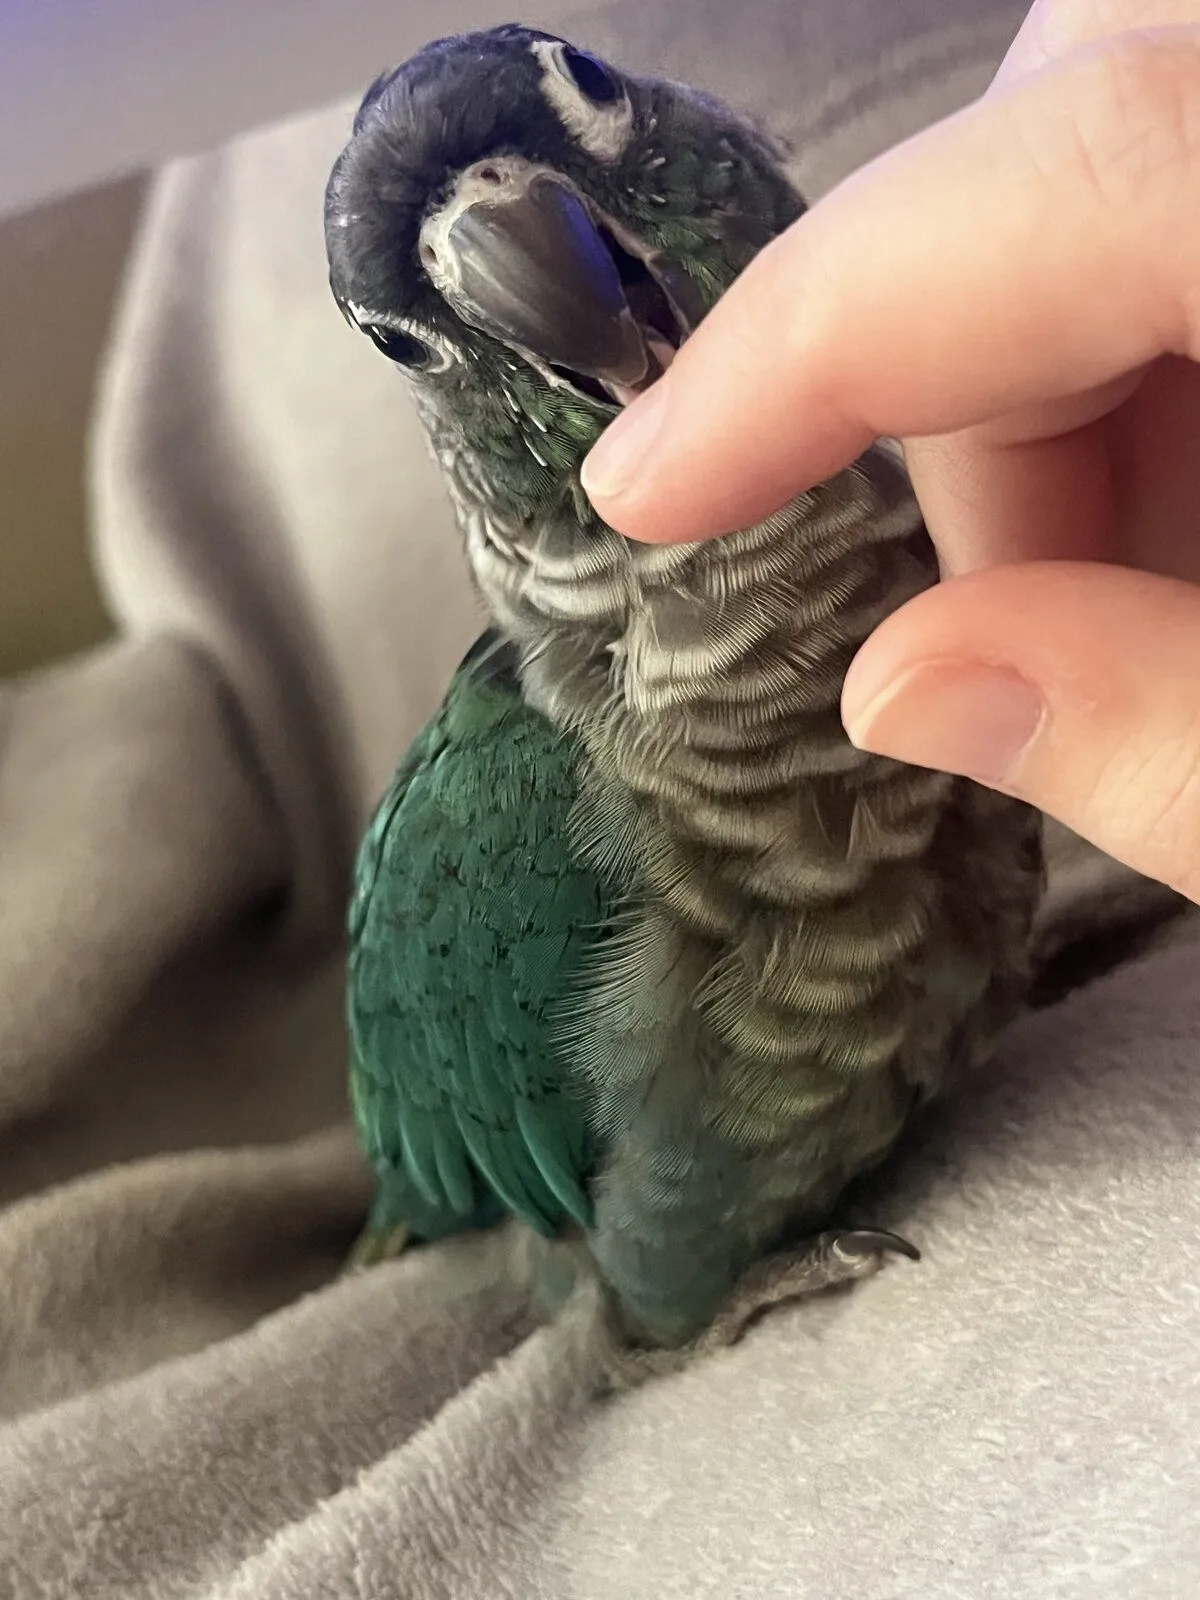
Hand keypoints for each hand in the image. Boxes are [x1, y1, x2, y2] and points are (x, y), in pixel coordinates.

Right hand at [582, 1, 1199, 902]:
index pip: (1095, 166)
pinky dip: (1142, 373)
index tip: (649, 481)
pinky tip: (1187, 551)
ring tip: (1126, 625)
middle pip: (1082, 132)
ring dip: (1067, 406)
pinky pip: (1183, 213)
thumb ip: (1174, 747)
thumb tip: (915, 688)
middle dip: (975, 393)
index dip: (821, 330)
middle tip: (995, 625)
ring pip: (1124, 168)